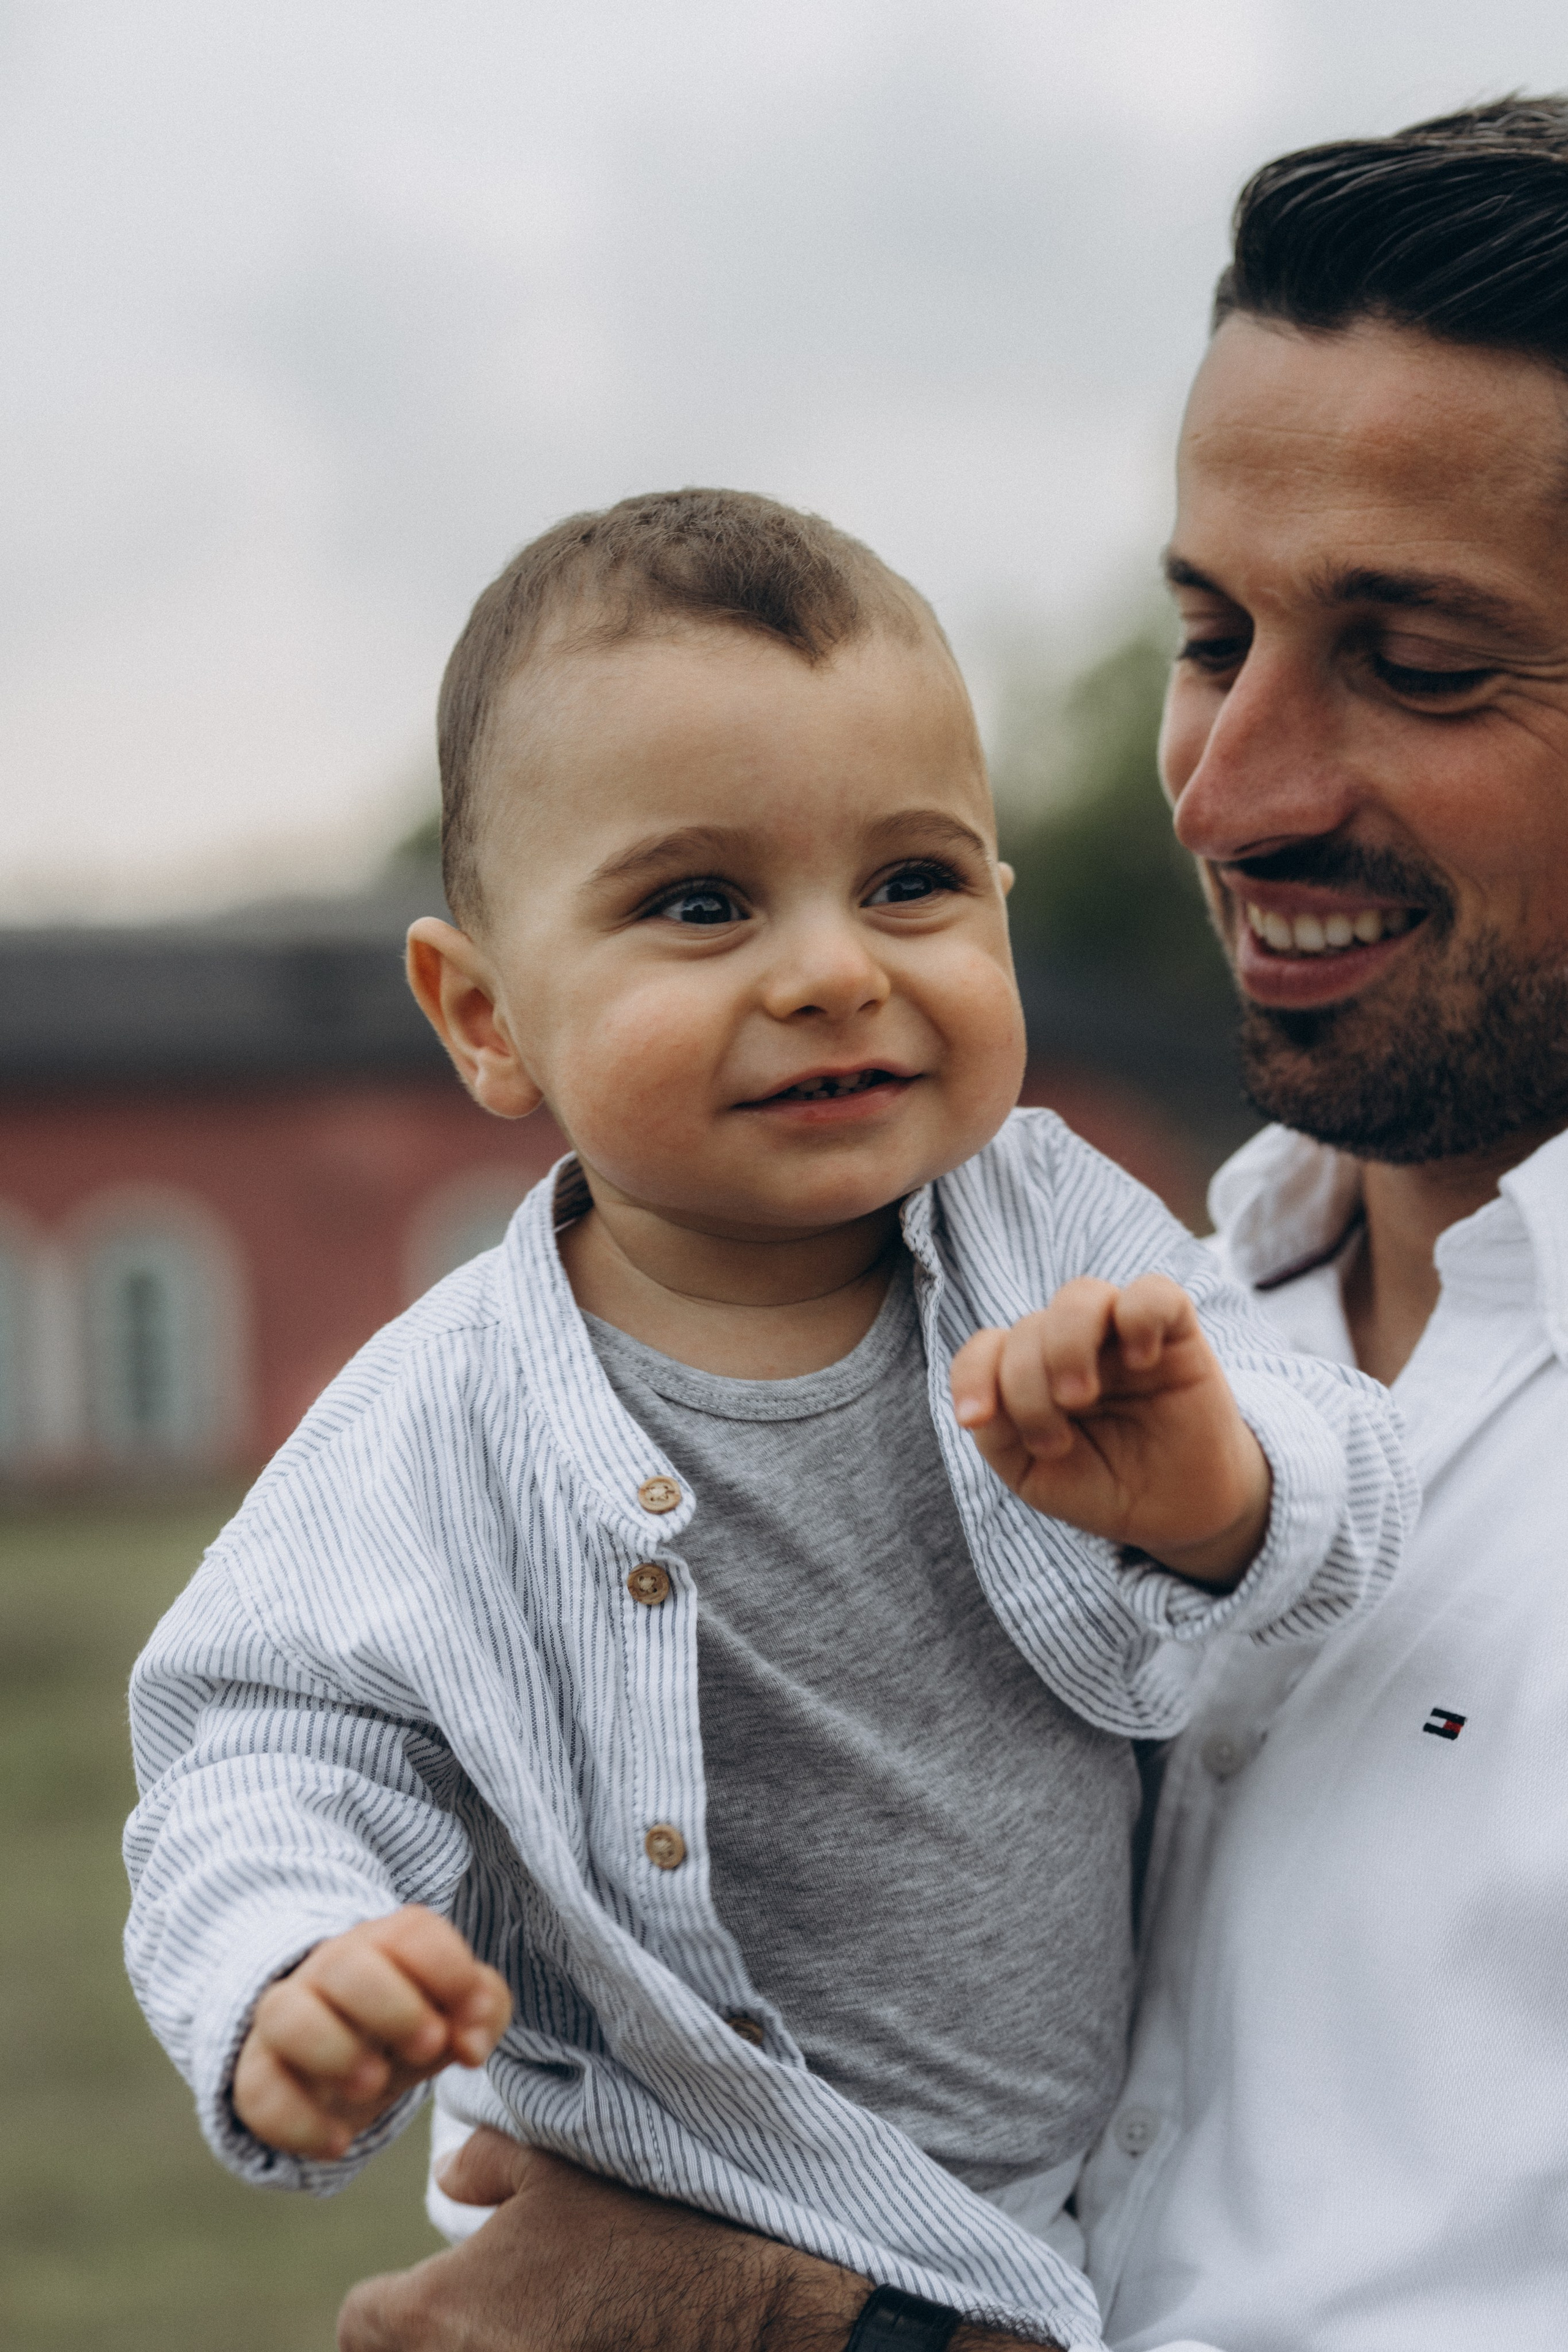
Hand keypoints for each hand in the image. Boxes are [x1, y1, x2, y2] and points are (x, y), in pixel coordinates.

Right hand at [233, 1906, 511, 2159]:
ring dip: (333, 2050)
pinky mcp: (257, 2071)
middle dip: (393, 2007)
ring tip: (375, 2087)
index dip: (450, 1973)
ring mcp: (287, 2016)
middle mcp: (331, 1968)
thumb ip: (484, 2009)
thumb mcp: (457, 2012)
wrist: (344, 2054)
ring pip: (285, 2013)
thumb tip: (472, 2043)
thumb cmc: (412, 2023)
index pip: (413, 1932)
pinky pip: (257, 2089)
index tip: (472, 2022)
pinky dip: (297, 2121)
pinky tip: (338, 2144)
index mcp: (388, 1942)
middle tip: (430, 2048)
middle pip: (346, 1964)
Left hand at [337, 2130, 867, 2351]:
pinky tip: (548, 2341)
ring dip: (461, 2351)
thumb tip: (447, 2177)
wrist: (723, 2310)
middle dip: (416, 2339)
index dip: (382, 2302)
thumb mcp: (553, 2171)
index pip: (358, 2323)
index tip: (418, 2289)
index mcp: (436, 2310)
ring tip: (510, 2327)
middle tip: (466, 2312)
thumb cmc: (632, 2232)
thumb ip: (483, 2164)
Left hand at [950, 1274, 1271, 1585]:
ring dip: (1067, 1344)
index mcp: (1030, 1372)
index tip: (975, 1419)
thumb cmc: (1101, 1485)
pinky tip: (1141, 1361)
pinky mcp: (1176, 1334)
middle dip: (1026, 1384)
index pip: (987, 1347)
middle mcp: (1071, 1344)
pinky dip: (1139, 1317)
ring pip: (1082, 1295)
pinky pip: (1154, 1293)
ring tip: (1078, 1397)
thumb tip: (984, 1400)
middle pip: (1030, 1326)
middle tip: (1054, 1443)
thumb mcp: (1034, 1475)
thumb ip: (999, 1433)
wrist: (1177, 1512)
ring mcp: (1121, 1335)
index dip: (971, 1375)